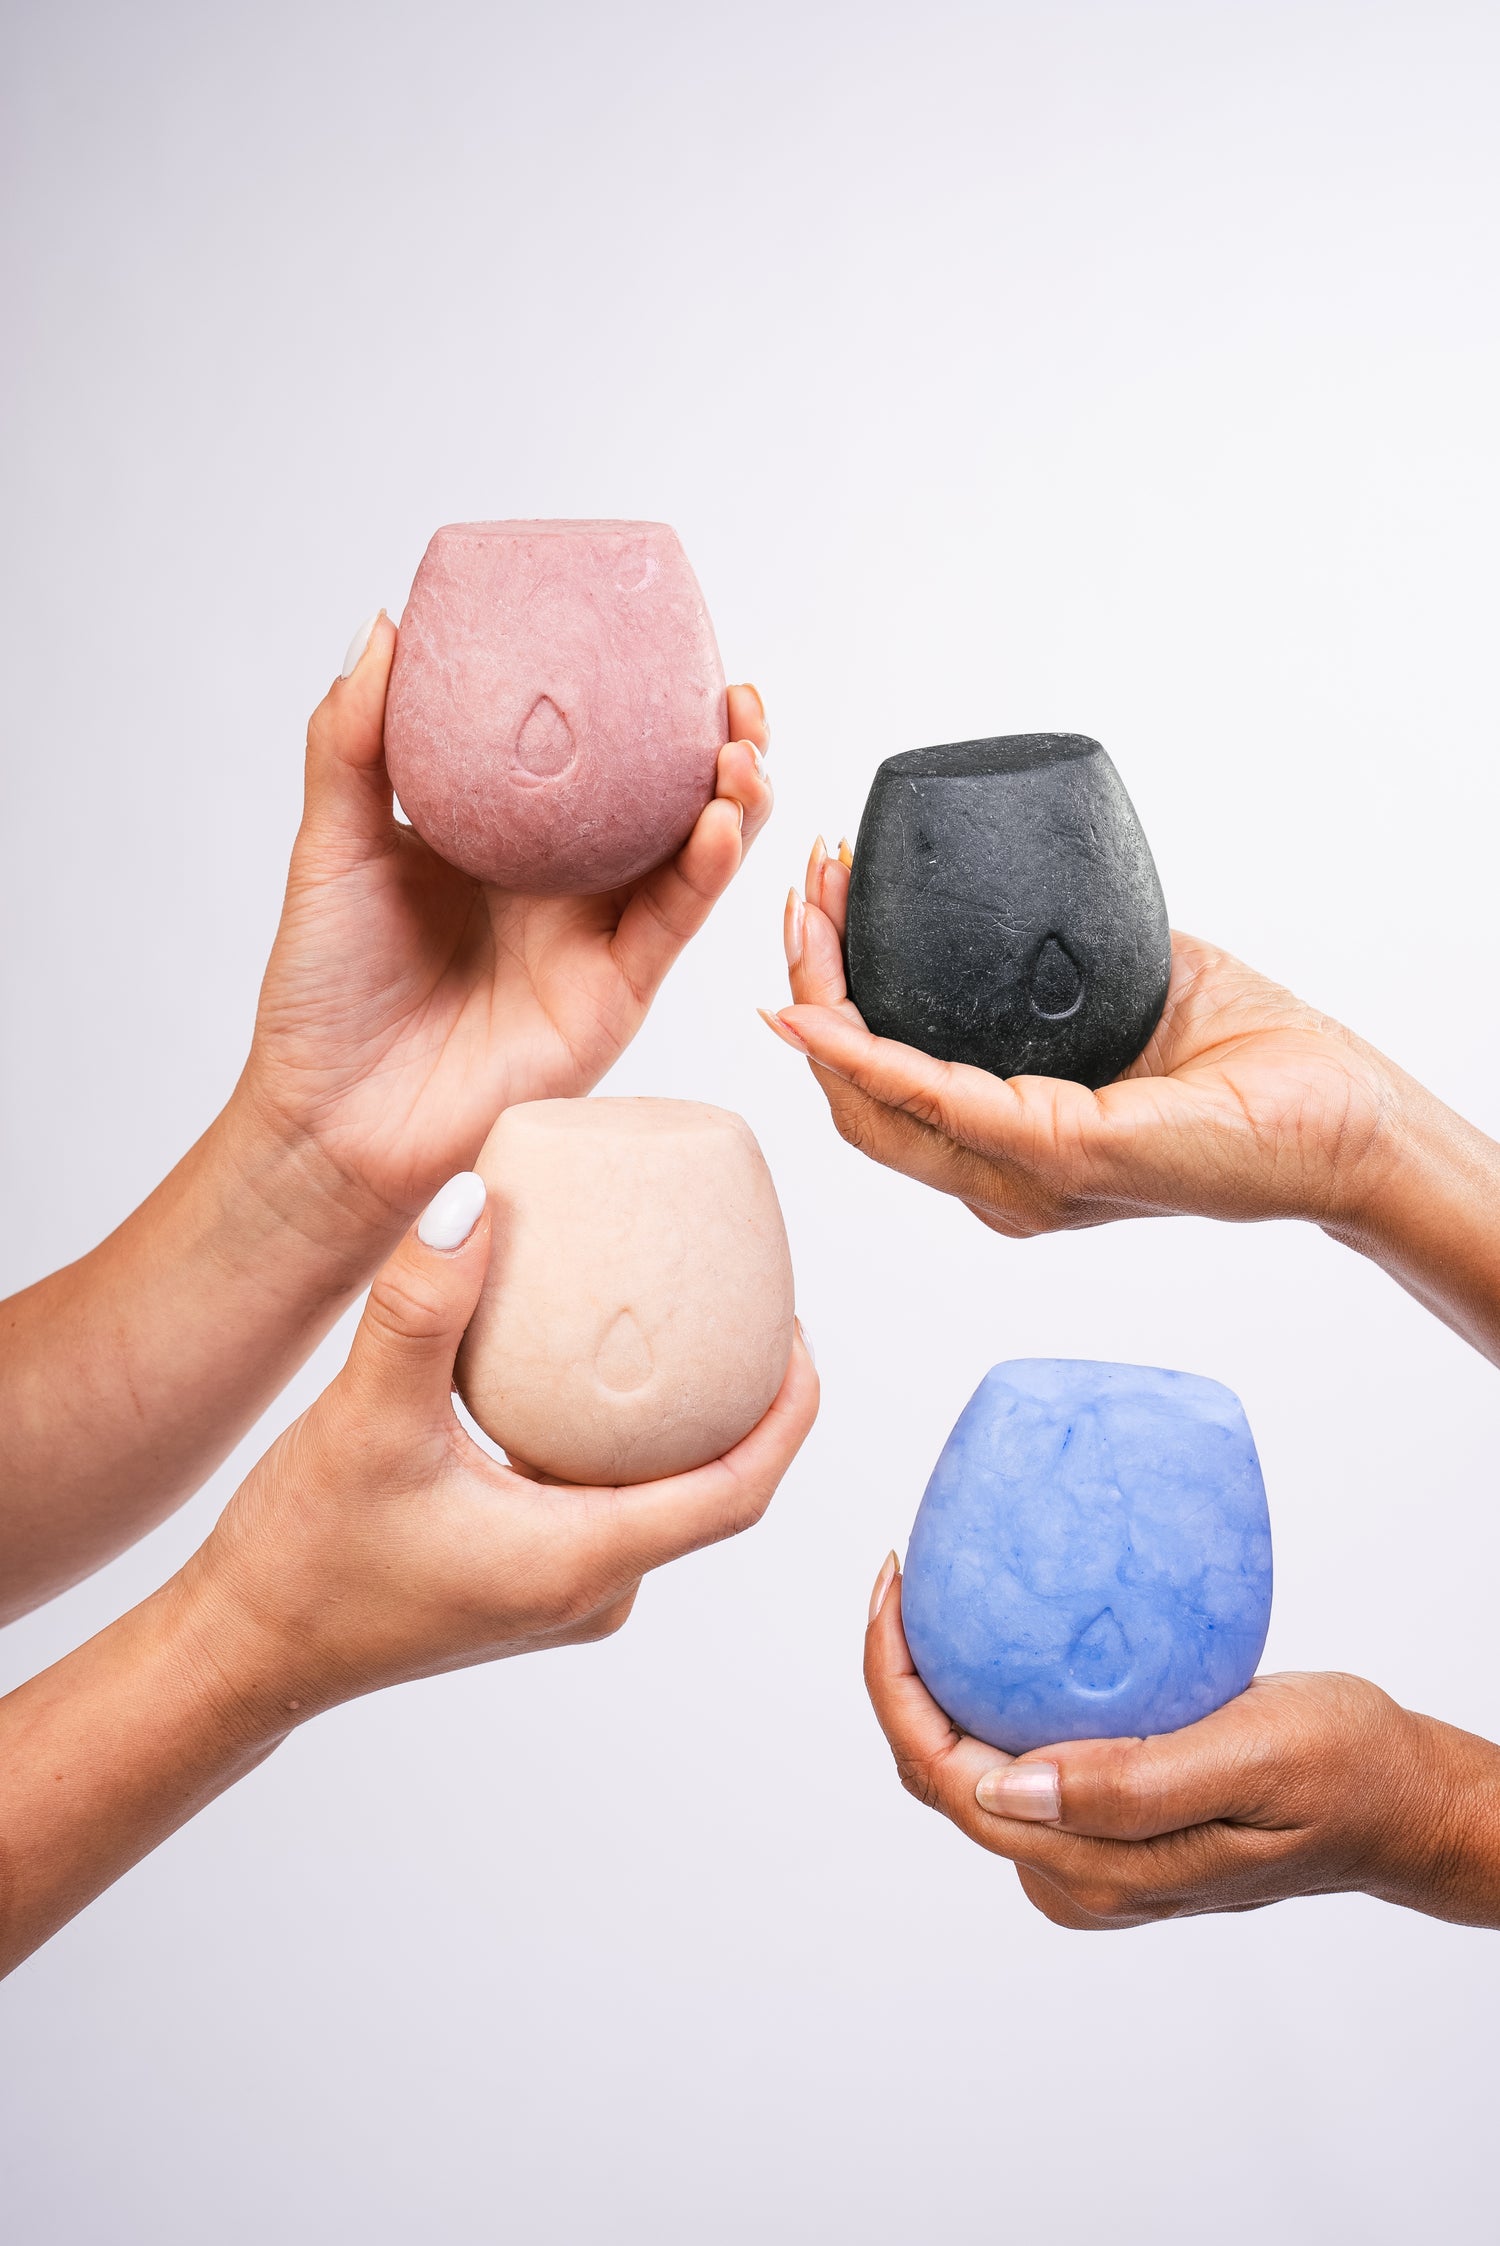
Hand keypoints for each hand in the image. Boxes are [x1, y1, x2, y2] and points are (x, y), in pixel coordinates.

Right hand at [189, 1175, 819, 1712]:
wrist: (241, 1652)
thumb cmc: (302, 1561)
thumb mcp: (366, 1418)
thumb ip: (423, 1306)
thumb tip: (477, 1195)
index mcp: (585, 1561)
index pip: (739, 1488)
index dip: (790, 1410)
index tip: (800, 1329)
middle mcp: (593, 1588)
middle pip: (715, 1488)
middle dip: (744, 1399)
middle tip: (742, 1299)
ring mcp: (564, 1591)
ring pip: (661, 1496)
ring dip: (681, 1419)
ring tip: (678, 1320)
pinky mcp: (530, 1580)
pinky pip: (613, 1502)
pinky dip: (623, 1440)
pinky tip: (593, 1375)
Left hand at [244, 617, 773, 1229]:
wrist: (329, 1117)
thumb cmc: (325, 992)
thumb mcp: (333, 842)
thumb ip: (354, 739)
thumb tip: (386, 625)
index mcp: (508, 836)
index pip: (596, 755)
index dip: (644, 701)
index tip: (667, 639)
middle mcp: (565, 883)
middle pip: (668, 797)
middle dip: (720, 742)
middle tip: (735, 695)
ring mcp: (595, 938)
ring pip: (694, 856)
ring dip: (734, 799)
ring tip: (741, 749)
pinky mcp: (612, 996)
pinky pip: (672, 924)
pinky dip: (705, 872)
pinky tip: (717, 824)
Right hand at [767, 839, 1499, 1362]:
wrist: (1352, 1125)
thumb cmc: (1262, 1076)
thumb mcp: (1136, 995)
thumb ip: (1066, 973)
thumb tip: (1023, 899)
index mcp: (1015, 1148)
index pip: (888, 1087)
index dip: (832, 1002)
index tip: (823, 905)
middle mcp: (1004, 1181)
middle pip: (856, 1098)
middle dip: (807, 988)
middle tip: (802, 892)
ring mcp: (1025, 1180)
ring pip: (873, 1104)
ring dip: (822, 1004)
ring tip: (807, 914)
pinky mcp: (1060, 1157)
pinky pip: (935, 1102)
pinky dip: (865, 1056)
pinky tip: (821, 1013)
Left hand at [863, 1556, 1499, 1929]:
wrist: (1399, 1803)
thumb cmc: (1342, 1771)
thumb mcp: (1249, 1757)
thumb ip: (1129, 1782)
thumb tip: (996, 1784)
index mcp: (1094, 1866)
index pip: (944, 1774)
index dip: (895, 1682)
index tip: (897, 1586)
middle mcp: (1075, 1873)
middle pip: (939, 1773)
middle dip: (902, 1676)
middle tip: (908, 1573)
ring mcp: (1088, 1856)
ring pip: (970, 1769)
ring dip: (939, 1687)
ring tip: (941, 1594)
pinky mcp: (1108, 1826)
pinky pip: (1017, 1761)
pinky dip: (991, 1698)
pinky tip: (1003, 1635)